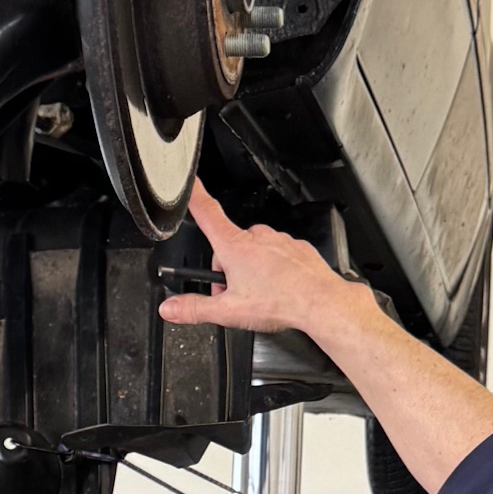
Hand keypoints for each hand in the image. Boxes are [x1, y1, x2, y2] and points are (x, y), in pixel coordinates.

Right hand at [159, 181, 367, 338]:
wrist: (320, 303)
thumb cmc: (280, 302)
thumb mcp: (229, 311)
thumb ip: (196, 308)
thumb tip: (171, 308)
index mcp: (235, 246)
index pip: (206, 212)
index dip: (194, 195)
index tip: (190, 182)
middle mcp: (257, 237)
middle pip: (230, 246)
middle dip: (228, 270)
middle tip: (236, 295)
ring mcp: (279, 240)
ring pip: (254, 252)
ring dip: (251, 271)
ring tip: (261, 295)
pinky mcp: (296, 247)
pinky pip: (277, 255)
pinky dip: (274, 270)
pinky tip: (279, 289)